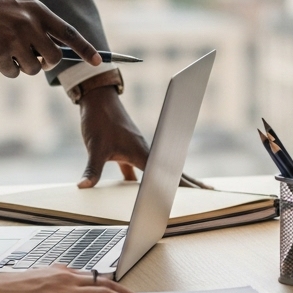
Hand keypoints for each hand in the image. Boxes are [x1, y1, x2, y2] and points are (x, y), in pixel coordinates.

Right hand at [0, 0, 100, 77]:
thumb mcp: (18, 5)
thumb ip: (38, 23)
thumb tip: (56, 49)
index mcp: (37, 10)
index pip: (69, 33)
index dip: (85, 49)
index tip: (97, 62)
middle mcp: (29, 25)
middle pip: (54, 58)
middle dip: (46, 62)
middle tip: (32, 56)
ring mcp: (13, 40)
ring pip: (33, 69)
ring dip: (23, 66)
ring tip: (7, 49)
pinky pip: (12, 72)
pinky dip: (5, 68)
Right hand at [0, 266, 151, 292]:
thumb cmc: (3, 290)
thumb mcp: (32, 279)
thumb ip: (50, 279)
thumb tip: (60, 278)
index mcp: (60, 272)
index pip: (94, 278)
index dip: (114, 286)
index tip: (126, 292)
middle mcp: (68, 278)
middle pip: (107, 284)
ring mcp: (68, 292)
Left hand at [77, 85, 210, 188]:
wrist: (98, 101)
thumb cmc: (100, 121)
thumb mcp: (95, 147)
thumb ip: (92, 169)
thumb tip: (84, 187)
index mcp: (142, 153)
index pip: (167, 172)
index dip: (183, 183)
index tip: (200, 191)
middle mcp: (145, 152)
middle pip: (171, 170)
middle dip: (189, 181)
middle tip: (209, 190)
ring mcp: (137, 151)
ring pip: (158, 169)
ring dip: (171, 179)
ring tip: (185, 190)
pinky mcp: (126, 151)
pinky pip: (140, 169)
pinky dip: (144, 180)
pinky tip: (142, 190)